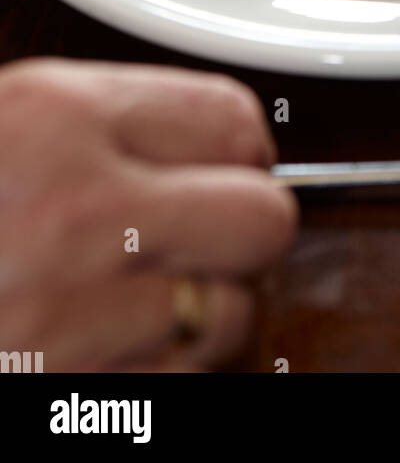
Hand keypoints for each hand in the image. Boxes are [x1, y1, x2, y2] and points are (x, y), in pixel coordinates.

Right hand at [0, 58, 295, 371]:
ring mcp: (77, 312)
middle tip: (207, 236)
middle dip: (245, 229)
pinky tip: (117, 346)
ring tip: (146, 298)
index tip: (235, 166)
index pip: (232, 117)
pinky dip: (165, 370)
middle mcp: (81, 210)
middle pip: (263, 217)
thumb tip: (196, 140)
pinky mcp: (76, 393)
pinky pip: (186, 382)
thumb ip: (97, 122)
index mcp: (59, 119)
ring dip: (204, 311)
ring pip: (233, 314)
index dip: (244, 147)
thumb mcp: (3, 123)